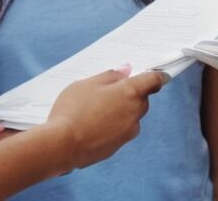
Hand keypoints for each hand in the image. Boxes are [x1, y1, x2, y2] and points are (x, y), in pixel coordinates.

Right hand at [46, 66, 166, 170]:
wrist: (62, 146)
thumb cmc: (73, 110)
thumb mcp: (87, 84)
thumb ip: (110, 76)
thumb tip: (125, 71)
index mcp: (130, 92)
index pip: (154, 81)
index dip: (155, 76)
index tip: (156, 75)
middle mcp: (134, 113)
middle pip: (141, 99)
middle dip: (130, 95)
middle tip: (107, 92)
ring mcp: (127, 132)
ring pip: (131, 117)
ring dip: (121, 112)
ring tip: (95, 111)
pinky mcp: (118, 146)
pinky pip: (121, 131)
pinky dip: (113, 127)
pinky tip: (92, 126)